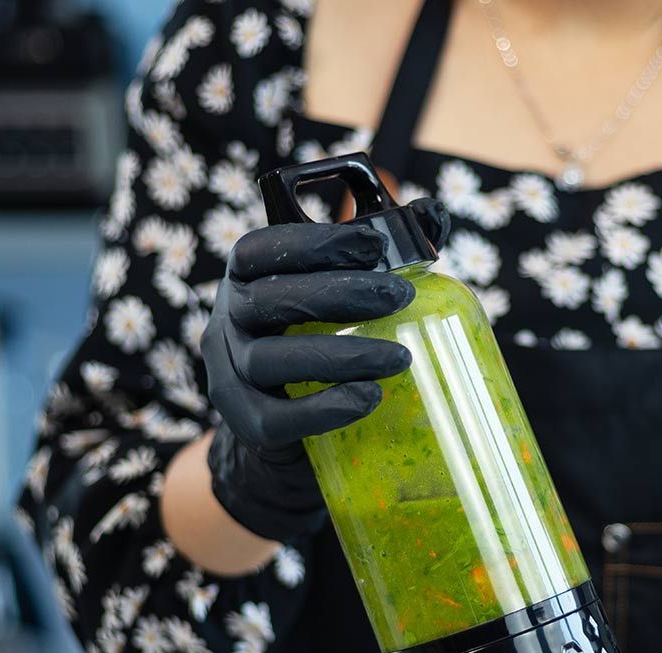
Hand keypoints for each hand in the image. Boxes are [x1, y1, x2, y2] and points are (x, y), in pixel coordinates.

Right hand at [201, 200, 447, 543]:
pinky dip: (324, 408)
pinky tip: (369, 398)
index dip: (312, 243)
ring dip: (341, 355)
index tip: (374, 245)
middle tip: (401, 295)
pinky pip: (278, 418)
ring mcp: (230, 375)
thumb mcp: (339, 297)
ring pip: (271, 359)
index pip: (259, 251)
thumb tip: (433, 216)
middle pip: (269, 300)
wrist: (289, 429)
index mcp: (246, 280)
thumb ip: (377, 256)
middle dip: (340, 293)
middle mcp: (228, 322)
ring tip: (400, 357)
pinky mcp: (247, 424)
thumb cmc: (320, 343)